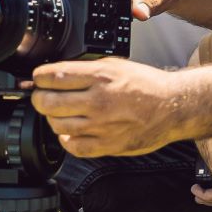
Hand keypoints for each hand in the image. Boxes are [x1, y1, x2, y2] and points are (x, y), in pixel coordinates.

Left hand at [27, 57, 188, 156]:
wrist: (173, 106)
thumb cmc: (146, 85)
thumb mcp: (116, 65)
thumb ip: (86, 69)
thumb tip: (56, 73)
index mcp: (100, 76)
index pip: (52, 76)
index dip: (39, 77)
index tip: (39, 79)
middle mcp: (98, 101)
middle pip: (47, 102)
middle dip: (39, 98)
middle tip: (43, 96)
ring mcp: (101, 126)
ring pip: (56, 125)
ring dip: (52, 118)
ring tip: (61, 113)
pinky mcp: (107, 145)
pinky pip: (73, 147)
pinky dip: (66, 140)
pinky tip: (72, 132)